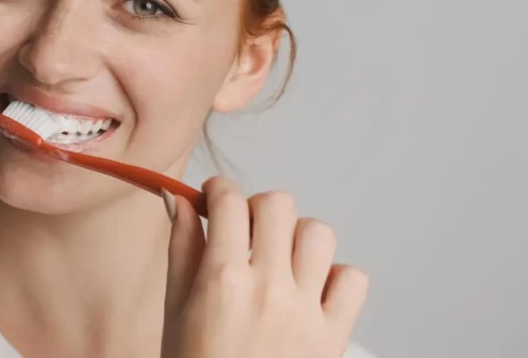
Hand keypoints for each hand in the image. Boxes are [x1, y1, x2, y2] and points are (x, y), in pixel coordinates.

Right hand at [161, 176, 368, 357]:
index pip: (229, 201)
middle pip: (278, 205)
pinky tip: (310, 291)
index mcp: (222, 282)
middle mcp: (269, 290)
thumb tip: (179, 202)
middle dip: (257, 210)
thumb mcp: (174, 313)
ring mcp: (306, 312)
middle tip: (246, 232)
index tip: (216, 198)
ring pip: (319, 233)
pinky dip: (335, 278)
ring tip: (281, 260)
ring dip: (297, 238)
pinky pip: (352, 279)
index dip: (219, 191)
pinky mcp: (334, 336)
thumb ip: (181, 251)